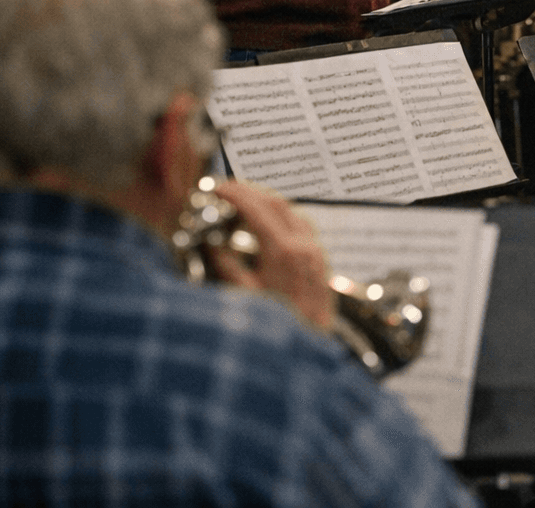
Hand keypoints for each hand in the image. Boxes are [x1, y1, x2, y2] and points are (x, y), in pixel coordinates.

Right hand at [208, 180, 333, 330]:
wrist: (311, 346)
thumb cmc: (277, 327)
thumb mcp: (244, 297)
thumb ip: (227, 266)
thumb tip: (213, 243)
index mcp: (284, 251)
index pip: (258, 208)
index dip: (236, 193)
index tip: (217, 187)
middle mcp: (304, 245)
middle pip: (277, 202)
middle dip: (250, 191)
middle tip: (227, 189)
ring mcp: (316, 251)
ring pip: (293, 211)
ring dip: (268, 203)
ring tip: (243, 204)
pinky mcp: (321, 259)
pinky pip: (303, 226)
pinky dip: (283, 217)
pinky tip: (268, 224)